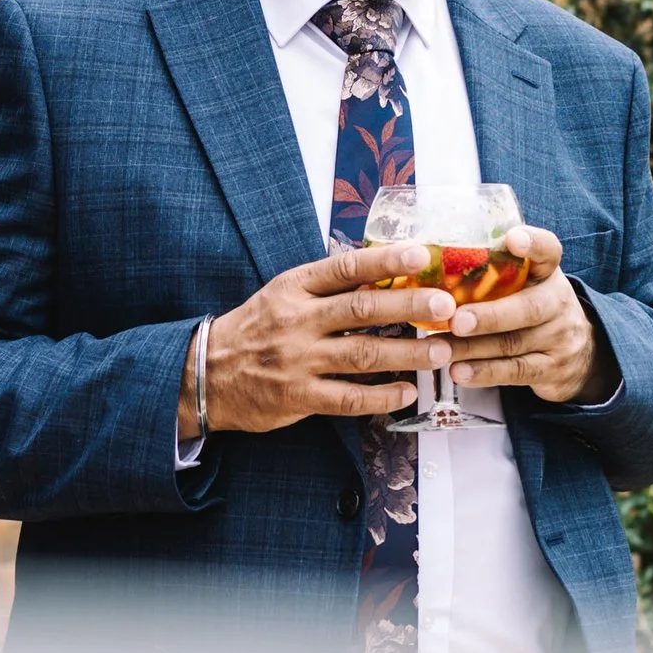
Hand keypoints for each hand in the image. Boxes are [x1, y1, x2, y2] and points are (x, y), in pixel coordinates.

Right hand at [195, 243, 456, 433]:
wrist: (206, 374)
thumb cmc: (255, 330)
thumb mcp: (281, 295)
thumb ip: (325, 288)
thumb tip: (380, 275)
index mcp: (293, 288)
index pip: (344, 268)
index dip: (383, 260)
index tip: (419, 254)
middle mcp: (297, 321)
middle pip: (361, 310)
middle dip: (408, 306)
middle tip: (446, 305)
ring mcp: (298, 360)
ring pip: (363, 355)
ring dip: (407, 354)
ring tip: (441, 351)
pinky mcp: (299, 397)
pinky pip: (349, 398)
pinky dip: (382, 397)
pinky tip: (408, 392)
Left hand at [444, 226, 615, 404]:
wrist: (583, 352)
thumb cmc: (535, 306)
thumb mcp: (527, 282)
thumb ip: (494, 270)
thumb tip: (428, 260)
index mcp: (548, 272)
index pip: (549, 250)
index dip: (533, 243)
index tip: (512, 238)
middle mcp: (558, 302)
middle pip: (529, 308)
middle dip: (490, 316)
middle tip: (458, 320)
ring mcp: (558, 338)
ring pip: (514, 343)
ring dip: (473, 348)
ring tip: (441, 348)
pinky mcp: (551, 370)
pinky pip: (515, 372)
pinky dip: (484, 373)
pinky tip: (459, 372)